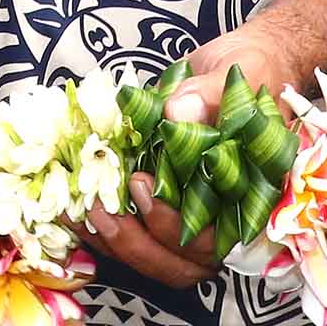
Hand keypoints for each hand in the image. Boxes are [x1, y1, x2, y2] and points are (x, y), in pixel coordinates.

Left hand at [80, 20, 314, 287]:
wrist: (245, 62)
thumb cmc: (255, 70)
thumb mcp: (240, 74)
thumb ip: (210, 95)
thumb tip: (176, 112)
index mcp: (250, 196)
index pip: (217, 241)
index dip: (176, 228)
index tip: (143, 189)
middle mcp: (222, 215)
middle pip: (182, 262)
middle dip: (138, 244)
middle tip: (103, 208)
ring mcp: (191, 212)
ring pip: (155, 257)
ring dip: (115, 243)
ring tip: (81, 211)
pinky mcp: (162, 199)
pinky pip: (135, 232)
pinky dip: (103, 230)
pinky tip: (71, 212)